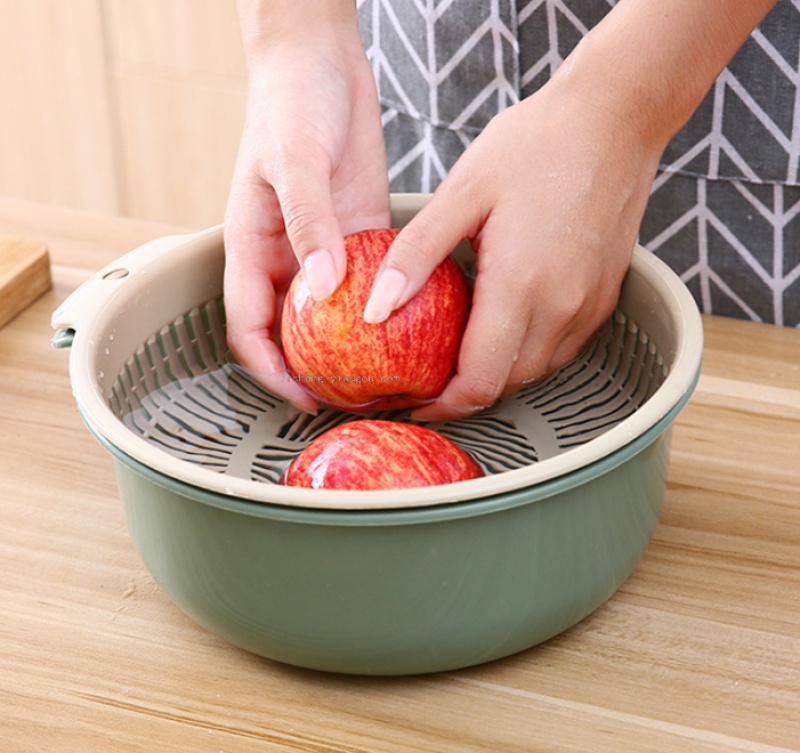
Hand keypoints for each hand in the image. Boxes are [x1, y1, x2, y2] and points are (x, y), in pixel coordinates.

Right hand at [224, 7, 389, 411]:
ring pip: (334, 315)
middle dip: (315, 371)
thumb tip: (322, 288)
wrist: (320, 62)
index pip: (250, 328)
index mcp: (253, 248)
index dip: (270, 371)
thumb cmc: (289, 102)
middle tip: (353, 397)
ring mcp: (326, 249)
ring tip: (387, 374)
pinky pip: (370, 282)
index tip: (303, 398)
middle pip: (294, 333)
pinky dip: (384, 307)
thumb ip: (307, 223)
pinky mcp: (359, 234)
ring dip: (352, 346)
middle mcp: (288, 257)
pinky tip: (412, 323)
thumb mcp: (293, 160)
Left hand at [364, 78, 660, 420]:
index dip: (441, 405)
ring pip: (535, 371)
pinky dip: (526, 353)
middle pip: (505, 385)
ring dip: (494, 374)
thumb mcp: (462, 193)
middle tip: (426, 376)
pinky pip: (560, 348)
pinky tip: (503, 325)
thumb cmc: (536, 144)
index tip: (413, 401)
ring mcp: (589, 306)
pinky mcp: (605, 296)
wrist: (616, 117)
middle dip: (462, 393)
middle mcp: (561, 308)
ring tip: (458, 353)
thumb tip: (375, 309)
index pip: (478, 382)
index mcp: (520, 287)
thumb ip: (416, 255)